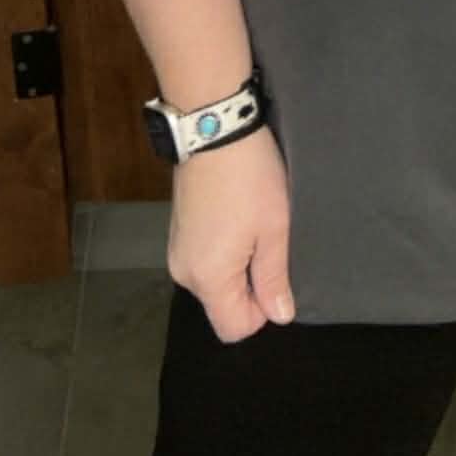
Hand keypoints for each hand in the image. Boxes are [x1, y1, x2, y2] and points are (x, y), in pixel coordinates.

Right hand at [167, 122, 294, 342]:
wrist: (213, 127)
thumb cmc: (249, 178)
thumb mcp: (273, 228)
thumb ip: (274, 278)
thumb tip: (279, 316)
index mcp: (207, 278)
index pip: (234, 328)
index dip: (262, 311)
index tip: (276, 274)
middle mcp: (184, 272)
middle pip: (222, 306)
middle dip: (250, 287)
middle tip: (269, 243)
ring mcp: (176, 250)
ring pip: (214, 282)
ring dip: (238, 266)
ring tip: (254, 226)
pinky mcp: (177, 231)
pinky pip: (204, 260)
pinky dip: (223, 251)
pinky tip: (237, 217)